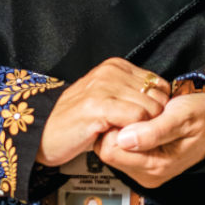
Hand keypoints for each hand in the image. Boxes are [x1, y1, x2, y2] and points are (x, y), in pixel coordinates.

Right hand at [36, 58, 169, 167]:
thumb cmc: (75, 121)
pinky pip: (136, 119)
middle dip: (152, 120)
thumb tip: (162, 101)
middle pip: (158, 97)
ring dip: (143, 129)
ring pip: (150, 109)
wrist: (42, 133)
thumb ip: (130, 94)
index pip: (159, 84)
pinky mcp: (98, 106)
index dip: (157, 108)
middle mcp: (110, 72)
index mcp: (115, 66)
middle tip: (134, 132)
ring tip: (124, 135)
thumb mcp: (105, 97)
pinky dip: (134, 133)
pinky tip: (118, 137)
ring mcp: (104, 87)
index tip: (143, 122)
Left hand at [97, 93, 204, 187]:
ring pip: (112, 148)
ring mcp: (145, 170)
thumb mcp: (182, 117)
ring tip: (139, 115)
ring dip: (120, 129)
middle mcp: (148, 174)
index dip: (113, 126)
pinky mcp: (143, 163)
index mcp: (156, 166)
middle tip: (133, 110)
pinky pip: (120, 148)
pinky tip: (139, 121)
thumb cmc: (203, 116)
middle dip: (115, 128)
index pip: (111, 150)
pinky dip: (125, 132)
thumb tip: (124, 139)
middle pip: (108, 151)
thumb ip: (153, 131)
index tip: (127, 109)